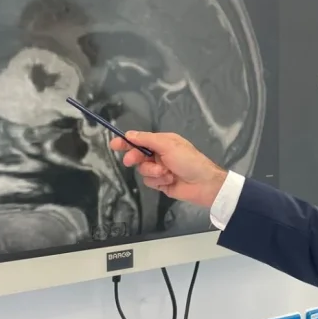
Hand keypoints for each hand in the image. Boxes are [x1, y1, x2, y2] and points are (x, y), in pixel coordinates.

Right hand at [109, 131, 226, 208]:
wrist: (204, 184)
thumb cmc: (188, 160)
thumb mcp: (168, 145)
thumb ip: (147, 139)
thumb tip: (129, 134)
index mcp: (163, 142)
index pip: (140, 140)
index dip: (126, 142)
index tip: (114, 144)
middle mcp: (160, 155)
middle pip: (138, 155)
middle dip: (136, 158)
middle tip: (132, 161)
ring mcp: (160, 169)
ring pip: (143, 170)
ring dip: (153, 172)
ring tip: (167, 173)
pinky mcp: (161, 183)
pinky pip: (150, 181)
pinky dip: (158, 181)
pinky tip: (170, 181)